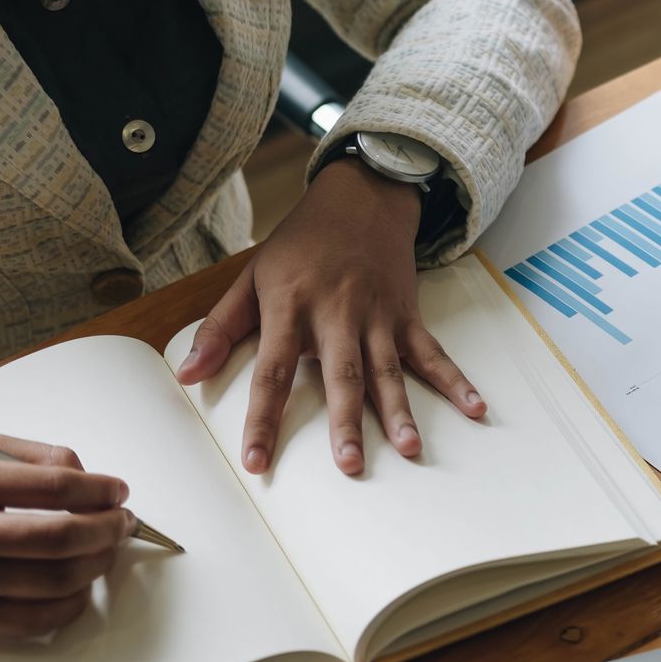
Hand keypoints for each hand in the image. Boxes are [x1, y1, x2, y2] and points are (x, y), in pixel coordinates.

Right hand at [0, 436, 134, 634]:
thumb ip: (25, 457)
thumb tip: (86, 474)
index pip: (49, 485)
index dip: (97, 489)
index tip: (118, 490)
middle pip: (56, 536)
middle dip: (106, 528)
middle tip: (124, 521)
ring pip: (50, 580)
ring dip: (96, 565)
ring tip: (107, 549)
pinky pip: (29, 620)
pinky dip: (69, 605)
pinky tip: (81, 587)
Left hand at [175, 158, 484, 476]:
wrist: (360, 196)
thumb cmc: (300, 243)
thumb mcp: (252, 276)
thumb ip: (219, 328)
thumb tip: (186, 375)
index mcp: (290, 307)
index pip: (272, 371)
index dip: (263, 419)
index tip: (257, 461)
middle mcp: (336, 314)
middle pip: (341, 376)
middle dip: (346, 422)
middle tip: (349, 464)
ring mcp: (376, 315)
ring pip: (388, 370)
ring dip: (400, 411)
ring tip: (408, 449)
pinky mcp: (405, 315)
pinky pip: (432, 354)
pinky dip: (455, 381)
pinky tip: (474, 407)